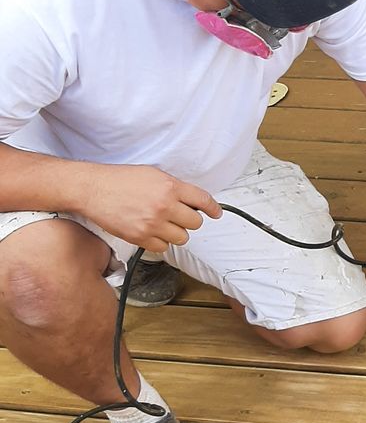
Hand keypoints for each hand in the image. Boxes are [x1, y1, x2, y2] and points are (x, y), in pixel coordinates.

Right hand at [80, 164, 221, 251]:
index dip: (213, 208)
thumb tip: (193, 201)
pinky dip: (160, 242)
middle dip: (189, 219)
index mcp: (170, 187)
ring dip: (176, 232)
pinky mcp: (140, 238)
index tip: (216, 213)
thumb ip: (175, 188)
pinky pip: (163, 248)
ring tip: (163, 224)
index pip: (203, 200)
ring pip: (182, 238)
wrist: (92, 189)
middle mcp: (164, 206)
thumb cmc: (120, 180)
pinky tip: (152, 232)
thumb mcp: (153, 174)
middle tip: (178, 215)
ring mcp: (152, 224)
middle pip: (195, 223)